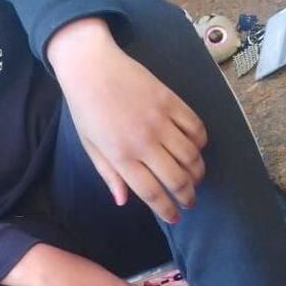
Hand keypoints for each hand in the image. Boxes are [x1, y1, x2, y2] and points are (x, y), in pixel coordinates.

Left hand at [46, 18, 207, 223]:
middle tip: (189, 201)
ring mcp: (161, 121)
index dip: (166, 209)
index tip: (174, 217)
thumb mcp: (90, 146)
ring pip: (192, 156)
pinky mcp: (172, 101)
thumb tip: (123, 202)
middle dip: (187, 196)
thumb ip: (108, 174)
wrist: (92, 67)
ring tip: (194, 179)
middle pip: (177, 179)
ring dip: (197, 172)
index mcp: (120, 156)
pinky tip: (196, 150)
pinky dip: (200, 143)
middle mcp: (144, 141)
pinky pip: (196, 128)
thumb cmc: (85, 109)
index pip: (151, 192)